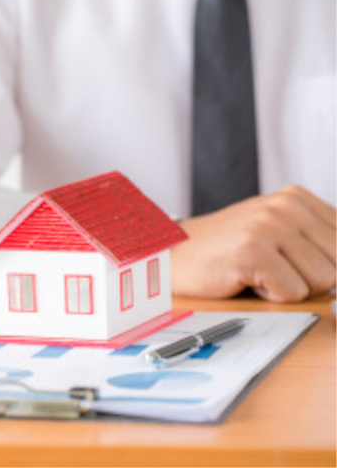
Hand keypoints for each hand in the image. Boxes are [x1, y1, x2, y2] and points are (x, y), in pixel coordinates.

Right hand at [172, 185, 335, 301]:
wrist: (171, 255)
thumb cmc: (223, 250)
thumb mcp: (275, 231)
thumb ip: (315, 242)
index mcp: (296, 198)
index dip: (327, 266)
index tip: (296, 266)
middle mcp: (286, 206)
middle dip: (309, 279)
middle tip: (272, 269)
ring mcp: (268, 226)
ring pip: (321, 281)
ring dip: (289, 288)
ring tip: (257, 272)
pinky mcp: (252, 251)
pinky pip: (292, 293)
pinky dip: (270, 296)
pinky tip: (245, 279)